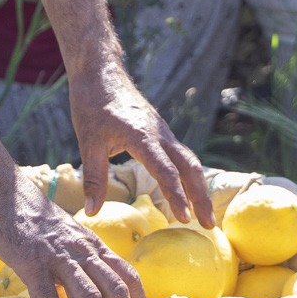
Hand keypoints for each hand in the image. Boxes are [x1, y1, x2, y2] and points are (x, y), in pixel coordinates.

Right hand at [0, 160, 148, 297]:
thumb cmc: (26, 213)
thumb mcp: (62, 233)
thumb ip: (74, 257)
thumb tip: (76, 289)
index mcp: (91, 243)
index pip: (127, 273)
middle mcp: (82, 249)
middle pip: (117, 289)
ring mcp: (58, 254)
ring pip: (90, 296)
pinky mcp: (32, 260)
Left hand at [69, 56, 215, 228]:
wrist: (101, 71)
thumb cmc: (92, 104)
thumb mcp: (88, 142)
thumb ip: (93, 178)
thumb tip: (91, 213)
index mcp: (143, 136)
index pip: (166, 170)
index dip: (176, 195)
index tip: (184, 218)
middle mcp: (160, 134)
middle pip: (190, 167)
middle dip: (201, 197)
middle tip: (208, 226)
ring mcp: (163, 132)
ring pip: (190, 161)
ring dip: (199, 188)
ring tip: (203, 216)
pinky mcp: (161, 132)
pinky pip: (181, 156)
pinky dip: (189, 176)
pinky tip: (188, 192)